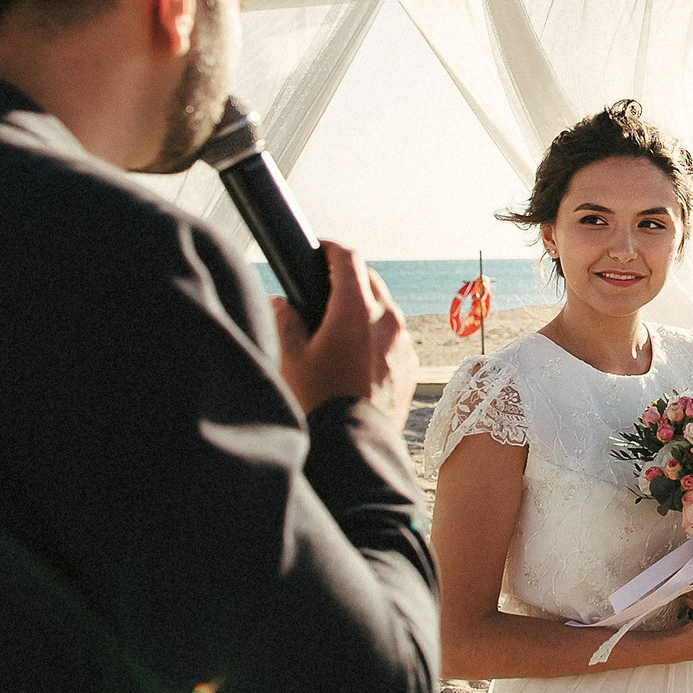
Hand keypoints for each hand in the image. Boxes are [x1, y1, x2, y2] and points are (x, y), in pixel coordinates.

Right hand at [275, 243, 414, 421]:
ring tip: (338, 325)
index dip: (330, 248)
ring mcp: (403, 341)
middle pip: (368, 279)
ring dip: (364, 307)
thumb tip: (281, 303)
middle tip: (323, 288)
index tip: (319, 249)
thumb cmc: (320, 401)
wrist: (354, 444)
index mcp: (356, 309)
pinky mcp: (410, 363)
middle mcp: (386, 318)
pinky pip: (394, 336)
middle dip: (346, 277)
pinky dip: (376, 334)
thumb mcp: (291, 357)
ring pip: (384, 307)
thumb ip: (285, 319)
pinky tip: (356, 353)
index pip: (347, 257)